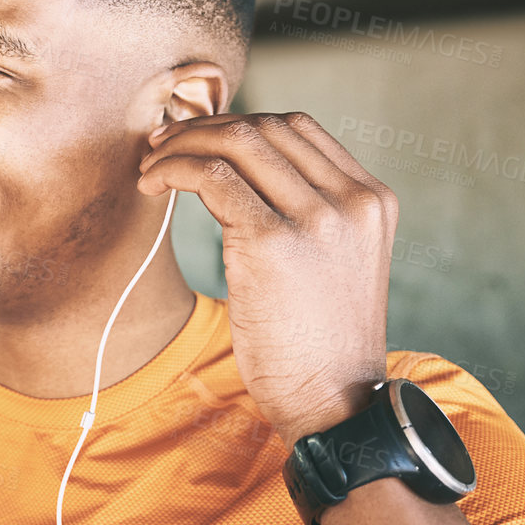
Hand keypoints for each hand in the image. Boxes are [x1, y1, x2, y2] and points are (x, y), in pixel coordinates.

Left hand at [137, 112, 395, 443]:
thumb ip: (310, 213)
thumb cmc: (320, 342)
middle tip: (162, 144)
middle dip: (203, 128)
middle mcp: (352, 201)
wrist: (335, 402)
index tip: (196, 137)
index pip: (297, 127)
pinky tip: (153, 185)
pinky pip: (212, 177)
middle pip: (264, 127)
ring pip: (236, 142)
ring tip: (152, 165)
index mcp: (372, 200)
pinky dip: (174, 170)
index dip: (238, 122)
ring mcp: (317, 219)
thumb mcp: (336, 263)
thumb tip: (238, 171)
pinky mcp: (273, 241)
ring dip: (182, 145)